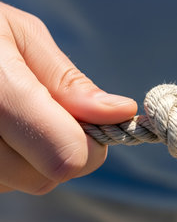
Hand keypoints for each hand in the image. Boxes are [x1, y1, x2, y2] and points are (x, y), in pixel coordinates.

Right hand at [0, 3, 136, 193]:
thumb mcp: (22, 37)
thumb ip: (68, 82)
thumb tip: (119, 113)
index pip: (65, 156)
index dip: (90, 143)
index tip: (94, 119)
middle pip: (46, 178)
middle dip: (63, 148)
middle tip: (50, 110)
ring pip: (24, 183)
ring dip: (36, 155)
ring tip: (18, 113)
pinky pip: (4, 182)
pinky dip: (14, 160)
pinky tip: (4, 129)